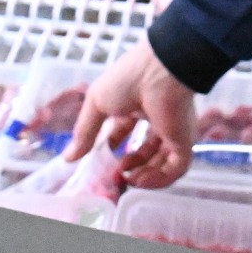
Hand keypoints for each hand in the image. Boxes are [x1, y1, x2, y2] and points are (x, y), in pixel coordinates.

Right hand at [66, 39, 199, 188]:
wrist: (160, 72)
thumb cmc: (127, 80)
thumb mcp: (96, 103)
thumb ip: (84, 132)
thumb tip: (67, 158)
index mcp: (136, 105)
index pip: (125, 131)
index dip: (113, 147)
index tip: (103, 160)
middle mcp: (156, 118)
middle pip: (146, 149)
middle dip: (132, 165)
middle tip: (118, 174)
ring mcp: (172, 130)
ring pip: (162, 162)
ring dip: (145, 176)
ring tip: (130, 179)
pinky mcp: (184, 140)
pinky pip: (176, 168)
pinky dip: (160, 179)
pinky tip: (141, 180)